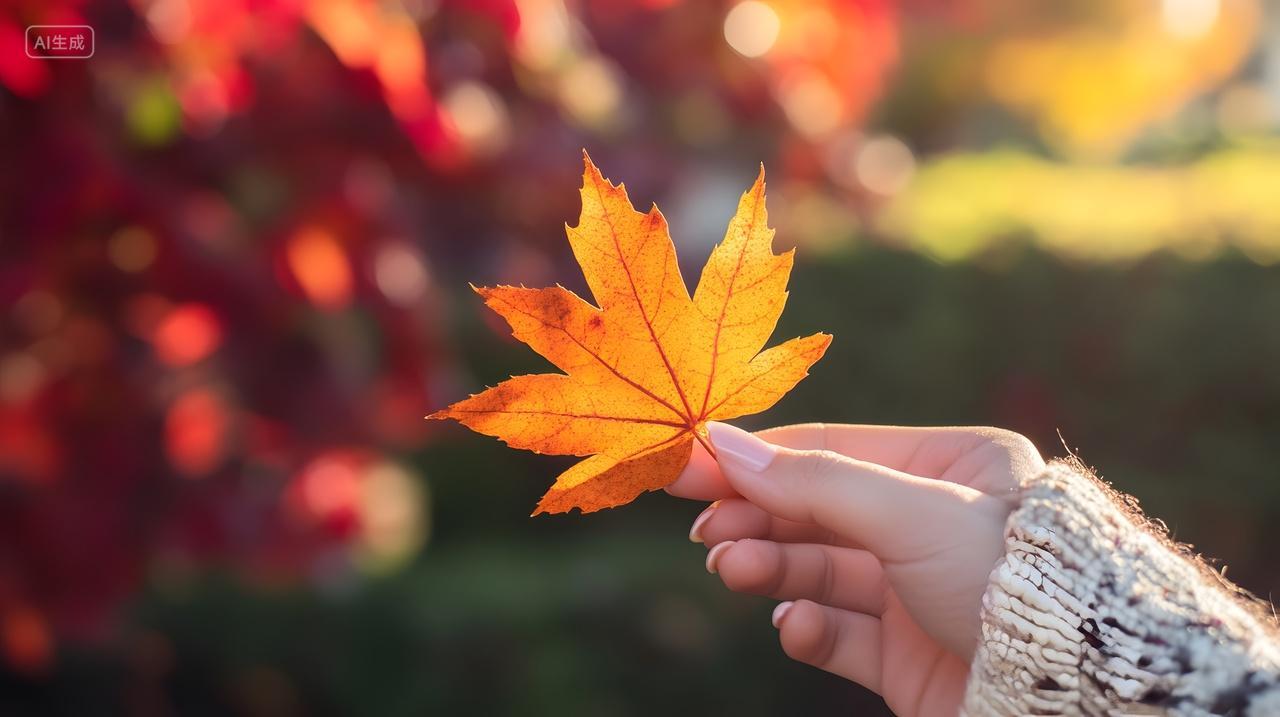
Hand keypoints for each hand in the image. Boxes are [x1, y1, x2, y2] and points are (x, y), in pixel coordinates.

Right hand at [668, 422, 1043, 716]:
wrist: (1076, 694)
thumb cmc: (1010, 581)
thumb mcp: (910, 512)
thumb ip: (813, 482)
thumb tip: (723, 445)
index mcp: (953, 468)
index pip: (833, 450)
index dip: (759, 458)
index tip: (692, 464)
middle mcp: (934, 525)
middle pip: (818, 512)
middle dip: (758, 520)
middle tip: (705, 533)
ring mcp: (919, 593)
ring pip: (822, 573)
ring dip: (772, 570)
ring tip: (733, 572)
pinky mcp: (910, 658)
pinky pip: (843, 636)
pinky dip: (808, 629)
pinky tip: (793, 626)